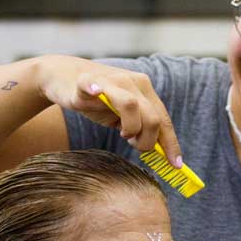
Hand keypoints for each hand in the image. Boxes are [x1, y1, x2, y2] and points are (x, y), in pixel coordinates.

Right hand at [36, 56, 182, 166]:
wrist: (65, 76)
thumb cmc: (98, 100)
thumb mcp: (124, 116)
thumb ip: (142, 128)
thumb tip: (160, 151)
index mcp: (145, 91)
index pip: (164, 120)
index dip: (171, 144)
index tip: (175, 164)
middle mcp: (133, 82)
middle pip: (152, 118)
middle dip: (147, 141)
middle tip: (134, 145)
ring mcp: (111, 80)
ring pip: (131, 105)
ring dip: (130, 128)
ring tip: (122, 133)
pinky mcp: (86, 81)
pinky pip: (94, 85)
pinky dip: (96, 90)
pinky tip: (96, 93)